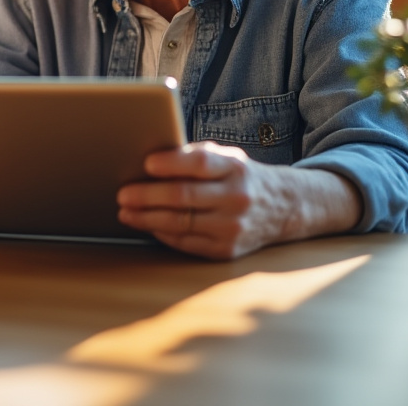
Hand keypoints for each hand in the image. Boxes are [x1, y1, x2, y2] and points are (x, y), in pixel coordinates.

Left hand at [116, 141, 293, 259]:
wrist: (284, 207)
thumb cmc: (242, 177)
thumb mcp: (228, 157)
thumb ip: (196, 156)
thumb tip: (153, 160)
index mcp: (236, 168)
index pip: (200, 164)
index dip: (171, 164)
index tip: (146, 164)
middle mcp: (237, 198)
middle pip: (183, 196)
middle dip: (147, 196)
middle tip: (123, 194)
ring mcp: (233, 226)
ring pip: (180, 223)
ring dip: (147, 218)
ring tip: (126, 212)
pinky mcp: (228, 249)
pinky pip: (187, 243)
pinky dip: (163, 234)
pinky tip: (147, 225)